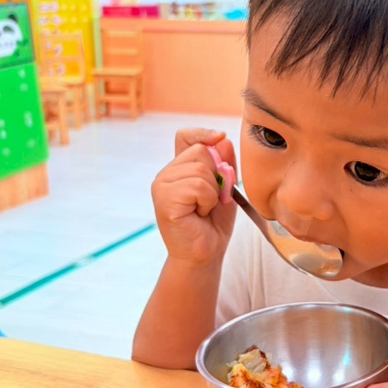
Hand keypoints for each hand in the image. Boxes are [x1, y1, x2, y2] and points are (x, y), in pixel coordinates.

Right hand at [151, 128, 237, 265]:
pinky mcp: (165, 199)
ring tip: (203, 209)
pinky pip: (198, 186)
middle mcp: (167, 174)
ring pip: (201, 169)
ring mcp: (162, 185)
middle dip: (217, 176)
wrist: (205, 253)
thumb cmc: (213, 223)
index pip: (186, 136)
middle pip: (201, 152)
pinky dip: (207, 201)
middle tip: (211, 200)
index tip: (219, 138)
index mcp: (179, 168)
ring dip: (213, 193)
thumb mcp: (225, 187)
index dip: (203, 133)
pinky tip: (199, 215)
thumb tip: (221, 139)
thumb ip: (224, 162)